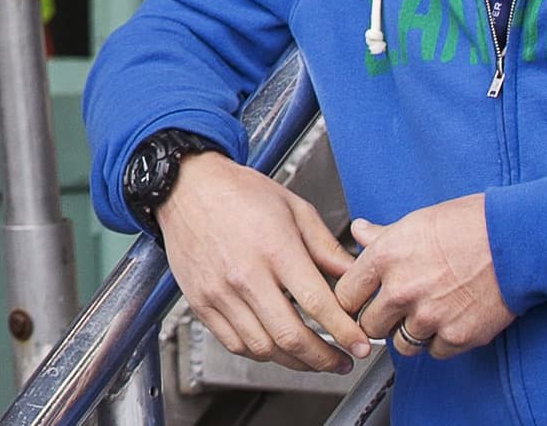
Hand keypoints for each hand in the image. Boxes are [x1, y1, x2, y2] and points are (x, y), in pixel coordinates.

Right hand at [154, 154, 369, 374]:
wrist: (186, 186)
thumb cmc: (238, 192)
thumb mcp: (294, 208)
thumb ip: (326, 248)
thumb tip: (354, 277)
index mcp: (275, 248)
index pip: (318, 304)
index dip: (346, 332)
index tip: (360, 345)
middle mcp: (245, 274)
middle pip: (291, 336)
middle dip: (325, 359)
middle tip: (341, 362)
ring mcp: (219, 291)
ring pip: (263, 348)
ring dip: (295, 361)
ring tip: (312, 358)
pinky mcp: (201, 301)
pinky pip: (234, 344)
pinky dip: (260, 354)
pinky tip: (275, 347)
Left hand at [336, 196, 513, 358]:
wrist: (512, 241)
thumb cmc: (469, 225)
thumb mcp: (415, 221)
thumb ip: (382, 235)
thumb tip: (360, 232)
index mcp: (384, 258)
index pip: (345, 295)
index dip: (352, 300)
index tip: (360, 302)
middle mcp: (401, 291)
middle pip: (369, 326)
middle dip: (379, 321)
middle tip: (392, 313)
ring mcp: (428, 317)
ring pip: (401, 345)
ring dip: (409, 335)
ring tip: (426, 315)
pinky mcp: (457, 336)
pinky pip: (435, 352)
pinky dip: (440, 342)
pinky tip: (450, 320)